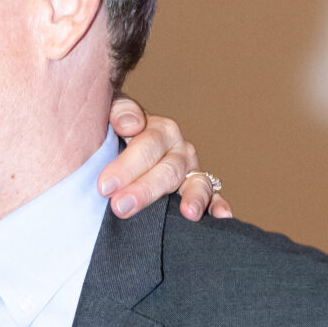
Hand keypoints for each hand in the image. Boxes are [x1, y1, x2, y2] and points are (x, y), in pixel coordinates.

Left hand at [102, 99, 231, 222]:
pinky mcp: (199, 191)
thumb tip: (130, 124)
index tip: (105, 186)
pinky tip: (222, 216)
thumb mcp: (110, 114)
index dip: (127, 166)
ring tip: (189, 212)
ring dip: (194, 198)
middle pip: (168, 169)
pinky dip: (218, 206)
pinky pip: (214, 198)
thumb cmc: (113, 134)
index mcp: (159, 130)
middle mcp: (179, 150)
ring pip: (197, 183)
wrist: (119, 148)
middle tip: (121, 207)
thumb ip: (119, 110)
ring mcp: (191, 171)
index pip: (147, 145)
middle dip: (146, 190)